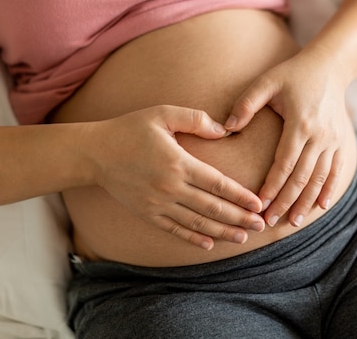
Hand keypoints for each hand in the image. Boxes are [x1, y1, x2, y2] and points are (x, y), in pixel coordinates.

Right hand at [85, 105, 264, 249]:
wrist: (95, 153)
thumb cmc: (131, 129)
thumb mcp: (163, 114)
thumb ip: (196, 119)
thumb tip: (224, 130)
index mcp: (178, 163)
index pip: (217, 184)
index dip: (241, 196)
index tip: (259, 204)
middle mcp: (170, 187)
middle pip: (212, 207)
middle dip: (239, 217)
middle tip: (261, 225)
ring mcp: (158, 204)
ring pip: (197, 222)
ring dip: (222, 231)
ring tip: (242, 237)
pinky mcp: (147, 214)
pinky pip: (174, 230)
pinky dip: (193, 238)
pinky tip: (209, 243)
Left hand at [225, 51, 349, 227]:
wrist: (330, 67)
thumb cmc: (293, 74)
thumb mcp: (267, 82)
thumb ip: (246, 103)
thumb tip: (227, 128)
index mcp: (300, 123)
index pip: (284, 163)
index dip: (272, 186)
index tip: (260, 205)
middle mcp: (319, 136)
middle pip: (301, 177)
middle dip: (286, 202)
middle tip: (270, 222)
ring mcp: (333, 140)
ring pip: (319, 179)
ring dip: (306, 202)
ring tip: (294, 222)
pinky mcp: (340, 142)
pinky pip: (335, 171)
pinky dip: (328, 190)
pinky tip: (320, 207)